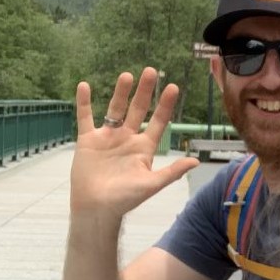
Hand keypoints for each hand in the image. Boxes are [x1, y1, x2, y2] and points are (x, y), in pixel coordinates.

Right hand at [71, 68, 199, 218]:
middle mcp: (127, 139)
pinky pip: (85, 118)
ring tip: (127, 75)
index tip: (172, 87)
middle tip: (151, 71)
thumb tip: (195, 162)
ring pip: (115, 110)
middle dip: (144, 92)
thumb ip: (172, 172)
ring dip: (120, 93)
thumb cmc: (125, 199)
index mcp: (144, 148)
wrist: (96, 208)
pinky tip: (84, 86)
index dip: (164, 105)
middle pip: (138, 110)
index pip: (158, 122)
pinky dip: (84, 103)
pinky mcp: (88, 140)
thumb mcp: (151, 184)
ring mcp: (108, 138)